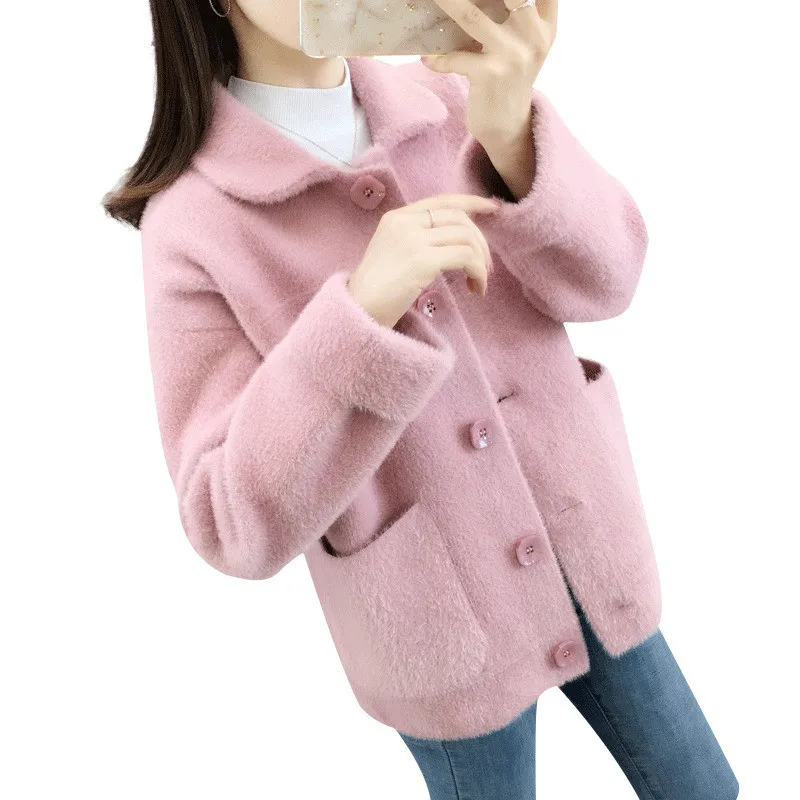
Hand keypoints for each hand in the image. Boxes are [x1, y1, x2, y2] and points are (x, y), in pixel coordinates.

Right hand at [347, 193, 498, 327]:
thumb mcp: (392, 253)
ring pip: (466, 237)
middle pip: (459, 218)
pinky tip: (476, 288)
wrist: (357, 309)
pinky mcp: (423, 260)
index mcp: (396, 217)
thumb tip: (454, 241)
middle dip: (480, 242)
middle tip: (485, 267)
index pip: (441, 200)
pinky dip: (478, 272)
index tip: (492, 209)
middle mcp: (405, 222)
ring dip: (481, 261)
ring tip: (479, 282)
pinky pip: (465, 257)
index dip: (471, 202)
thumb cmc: (374, 292)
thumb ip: (416, 239)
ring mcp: (413, 240)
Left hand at [421, 0, 556, 147]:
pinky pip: (455, 57)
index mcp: (544, 22)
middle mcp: (534, 35)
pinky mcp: (490, 75)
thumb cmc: (509, 76)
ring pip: (471, 15)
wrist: (507, 124)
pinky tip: (429, 59)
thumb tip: (469, 1)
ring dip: (446, 2)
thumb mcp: (522, 42)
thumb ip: (513, 13)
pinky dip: (437, 58)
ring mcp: (513, 55)